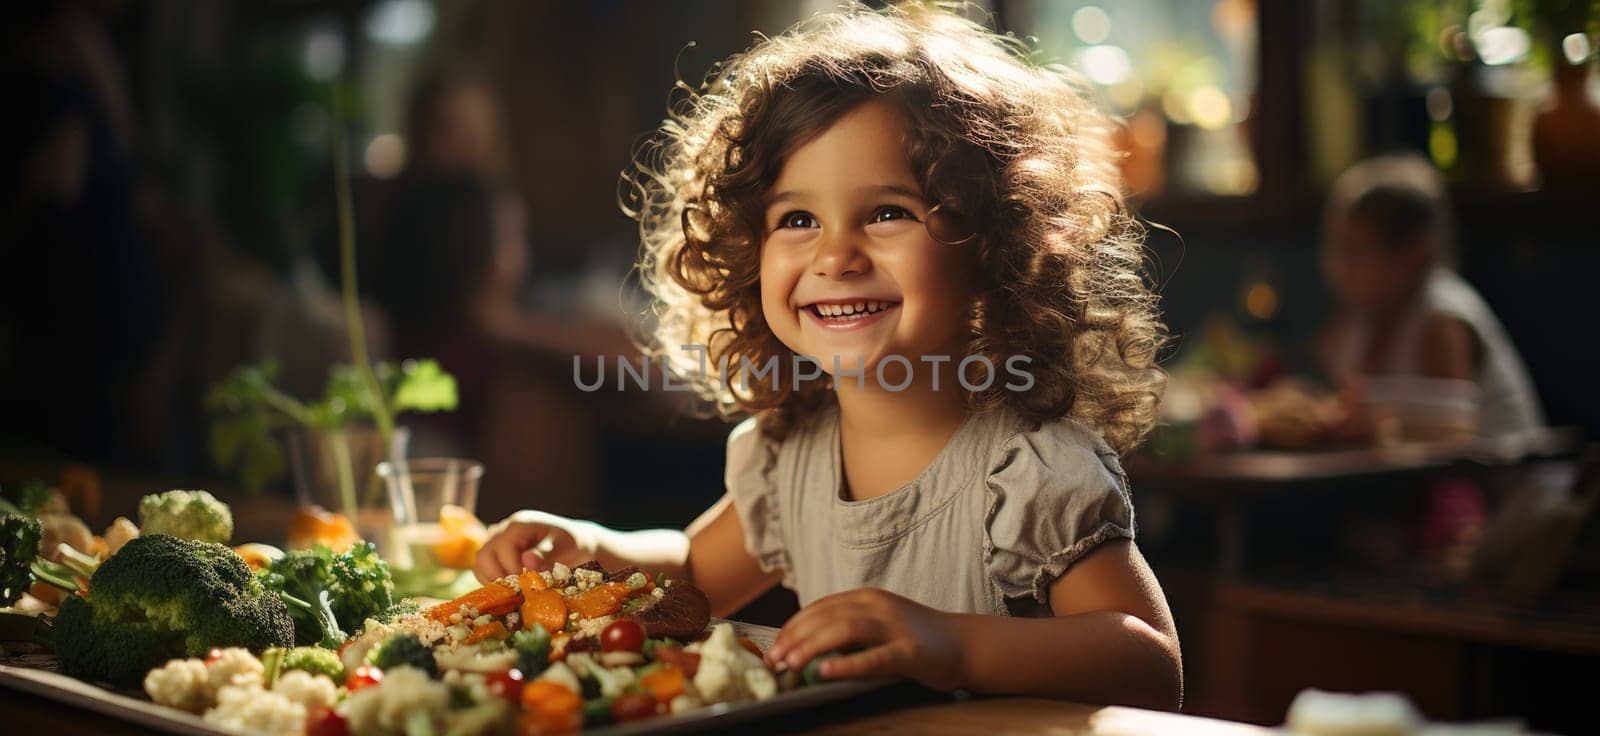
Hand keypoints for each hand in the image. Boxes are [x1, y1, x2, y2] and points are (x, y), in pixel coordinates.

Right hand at [474, 510, 600, 582]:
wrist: (576, 545)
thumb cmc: (573, 544)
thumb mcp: (566, 547)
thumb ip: (547, 554)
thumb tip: (527, 560)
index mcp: (520, 525)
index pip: (503, 547)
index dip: (512, 569)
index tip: (526, 585)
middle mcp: (504, 531)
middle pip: (484, 555)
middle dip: (498, 577)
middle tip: (518, 591)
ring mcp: (498, 542)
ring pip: (480, 564)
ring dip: (493, 581)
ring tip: (514, 591)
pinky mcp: (497, 555)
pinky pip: (484, 570)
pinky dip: (492, 582)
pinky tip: (511, 589)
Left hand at [765, 588, 965, 690]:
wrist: (964, 645)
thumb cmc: (916, 638)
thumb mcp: (879, 623)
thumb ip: (849, 628)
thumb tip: (806, 646)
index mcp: (867, 597)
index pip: (820, 607)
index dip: (793, 626)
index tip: (774, 646)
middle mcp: (878, 606)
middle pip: (826, 616)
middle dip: (795, 637)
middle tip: (774, 660)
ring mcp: (895, 627)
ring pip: (844, 630)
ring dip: (811, 646)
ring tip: (791, 664)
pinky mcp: (909, 652)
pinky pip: (873, 657)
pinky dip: (846, 664)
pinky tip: (825, 672)